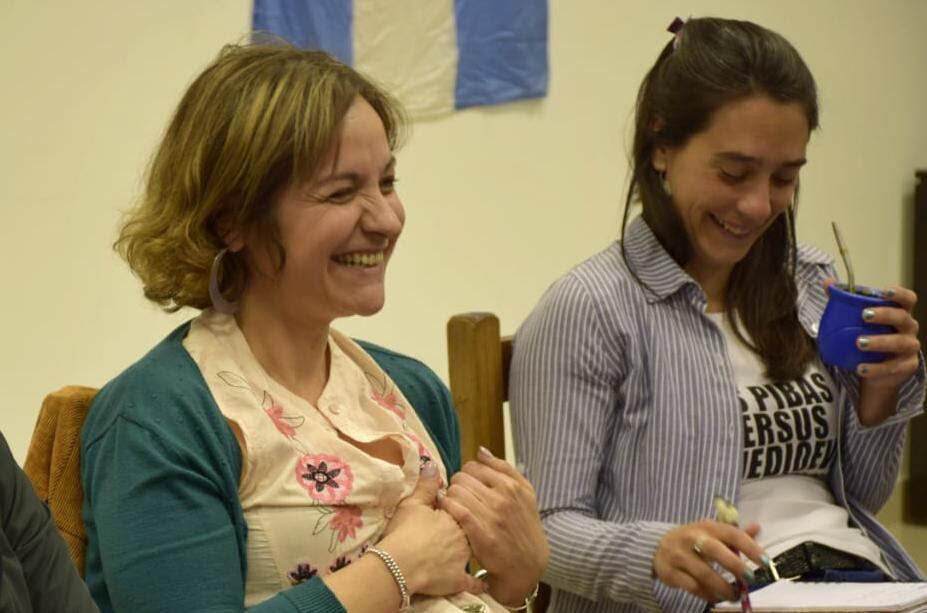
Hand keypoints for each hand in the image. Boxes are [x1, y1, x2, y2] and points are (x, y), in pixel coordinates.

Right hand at [379, 463, 483, 596]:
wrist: (399, 565)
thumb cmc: (403, 533)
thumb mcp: (411, 504)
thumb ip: (425, 486)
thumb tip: (432, 465)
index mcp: (456, 514)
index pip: (465, 505)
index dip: (460, 505)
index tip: (452, 507)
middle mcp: (464, 535)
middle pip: (473, 526)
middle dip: (470, 523)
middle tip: (455, 526)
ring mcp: (463, 559)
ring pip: (474, 551)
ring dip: (474, 548)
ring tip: (463, 546)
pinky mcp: (459, 580)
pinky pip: (474, 583)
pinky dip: (477, 583)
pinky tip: (481, 582)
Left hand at [439, 447, 548, 606]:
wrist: (527, 564)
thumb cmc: (524, 526)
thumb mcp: (525, 494)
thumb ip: (503, 469)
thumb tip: (480, 451)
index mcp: (511, 485)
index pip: (473, 466)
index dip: (467, 475)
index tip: (469, 486)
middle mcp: (502, 497)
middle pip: (461, 477)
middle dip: (457, 486)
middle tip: (461, 498)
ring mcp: (492, 515)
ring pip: (455, 492)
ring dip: (451, 498)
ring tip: (456, 507)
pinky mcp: (481, 533)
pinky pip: (455, 510)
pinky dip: (448, 508)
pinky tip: (450, 514)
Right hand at [653, 519, 765, 602]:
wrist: (655, 547)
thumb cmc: (692, 540)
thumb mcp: (711, 533)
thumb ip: (734, 534)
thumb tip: (757, 528)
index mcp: (707, 527)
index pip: (731, 533)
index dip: (749, 546)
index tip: (765, 562)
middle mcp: (692, 538)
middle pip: (714, 550)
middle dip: (734, 564)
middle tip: (750, 578)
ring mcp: (679, 555)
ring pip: (703, 572)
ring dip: (722, 586)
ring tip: (734, 595)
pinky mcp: (670, 572)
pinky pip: (691, 586)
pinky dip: (707, 594)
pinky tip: (716, 598)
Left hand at [842, 282, 919, 387]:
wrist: (875, 371)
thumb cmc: (868, 337)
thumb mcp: (856, 320)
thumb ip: (843, 301)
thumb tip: (827, 283)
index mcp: (899, 313)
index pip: (907, 299)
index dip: (899, 294)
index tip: (885, 291)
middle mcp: (908, 328)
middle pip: (903, 318)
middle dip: (885, 315)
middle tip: (865, 315)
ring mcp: (910, 348)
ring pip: (900, 343)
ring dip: (880, 342)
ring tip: (859, 342)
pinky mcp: (907, 366)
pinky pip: (892, 367)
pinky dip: (875, 368)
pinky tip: (860, 368)